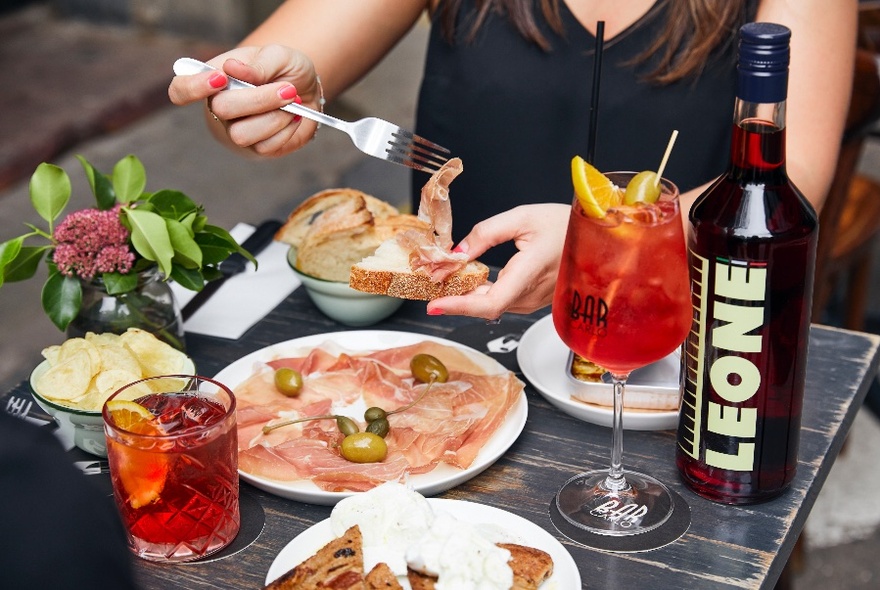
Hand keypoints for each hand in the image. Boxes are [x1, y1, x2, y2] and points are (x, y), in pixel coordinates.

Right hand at [167, 45, 321, 156]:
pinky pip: (265, 147)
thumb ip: (258, 64)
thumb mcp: (278, 56)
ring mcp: (235, 132)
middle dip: (259, 99)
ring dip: (275, 118)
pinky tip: (293, 117)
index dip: (192, 88)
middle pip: (221, 110)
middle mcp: (218, 108)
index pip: (181, 90)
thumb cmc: (285, 69)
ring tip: (293, 102)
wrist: (308, 91)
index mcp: (213, 79)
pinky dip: (286, 130)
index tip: (220, 78)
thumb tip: (232, 68)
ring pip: (242, 135)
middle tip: (288, 89)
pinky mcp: (256, 150)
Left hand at [427, 204, 569, 319]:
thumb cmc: (565, 224)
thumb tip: (458, 252)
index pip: (491, 302)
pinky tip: (471, 280)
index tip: (435, 305)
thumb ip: (486, 233)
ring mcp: (536, 300)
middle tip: (432, 283)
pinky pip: (504, 301)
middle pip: (486, 306)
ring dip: (468, 295)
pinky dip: (482, 293)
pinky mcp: (535, 300)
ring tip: (448, 278)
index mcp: (531, 271)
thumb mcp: (522, 217)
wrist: (595, 235)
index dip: (459, 307)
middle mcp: (534, 293)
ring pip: (494, 306)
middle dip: (455, 298)